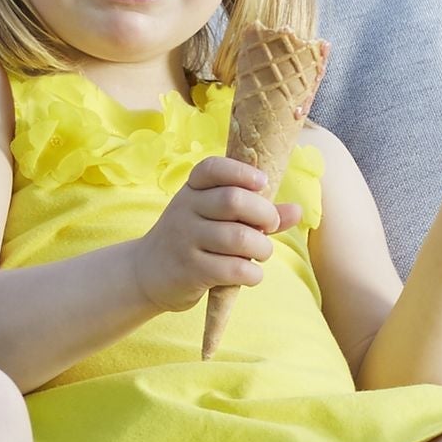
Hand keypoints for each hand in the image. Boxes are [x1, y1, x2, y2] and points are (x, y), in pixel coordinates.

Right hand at [137, 152, 283, 314]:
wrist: (145, 273)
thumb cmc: (191, 241)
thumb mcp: (213, 219)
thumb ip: (255, 213)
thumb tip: (296, 210)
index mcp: (191, 190)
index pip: (213, 168)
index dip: (242, 172)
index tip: (262, 184)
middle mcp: (185, 210)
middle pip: (233, 200)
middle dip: (264, 214)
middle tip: (268, 227)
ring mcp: (185, 240)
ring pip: (239, 238)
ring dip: (262, 248)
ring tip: (260, 253)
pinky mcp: (189, 270)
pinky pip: (233, 269)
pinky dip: (252, 273)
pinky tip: (249, 274)